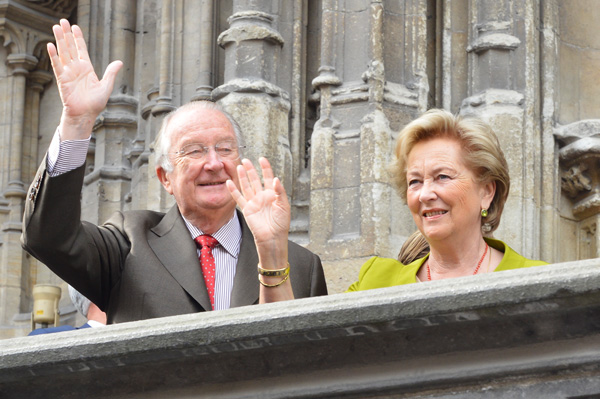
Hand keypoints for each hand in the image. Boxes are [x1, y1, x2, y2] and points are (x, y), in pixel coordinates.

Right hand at [48, 19, 121, 138]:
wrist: (86, 115)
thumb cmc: (95, 103)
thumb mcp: (106, 86)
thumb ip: (111, 73)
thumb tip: (119, 62)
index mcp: (87, 68)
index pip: (81, 49)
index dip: (78, 38)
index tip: (75, 26)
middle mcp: (76, 68)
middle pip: (70, 47)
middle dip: (67, 34)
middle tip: (62, 21)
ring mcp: (68, 73)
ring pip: (63, 53)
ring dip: (59, 40)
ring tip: (56, 27)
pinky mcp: (62, 80)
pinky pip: (57, 65)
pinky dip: (54, 56)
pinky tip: (50, 45)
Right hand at [226, 157, 289, 266]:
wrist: (273, 238)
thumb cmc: (281, 224)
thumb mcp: (284, 206)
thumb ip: (280, 192)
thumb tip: (276, 179)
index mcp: (273, 195)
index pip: (268, 178)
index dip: (265, 168)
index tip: (262, 159)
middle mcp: (262, 197)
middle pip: (255, 180)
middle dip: (251, 169)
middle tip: (246, 160)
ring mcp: (254, 202)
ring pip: (246, 186)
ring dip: (243, 177)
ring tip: (239, 167)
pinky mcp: (247, 209)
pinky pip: (239, 198)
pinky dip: (233, 191)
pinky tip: (229, 182)